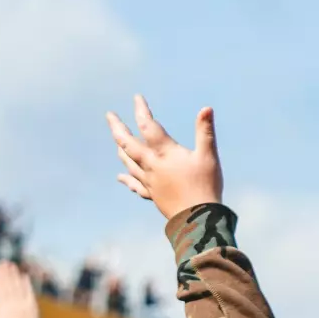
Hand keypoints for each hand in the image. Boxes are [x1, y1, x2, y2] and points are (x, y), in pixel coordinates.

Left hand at [107, 96, 222, 219]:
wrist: (198, 220)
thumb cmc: (205, 186)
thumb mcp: (208, 156)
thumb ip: (205, 131)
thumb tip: (207, 108)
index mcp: (163, 153)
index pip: (147, 125)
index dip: (141, 109)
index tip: (137, 97)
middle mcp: (151, 164)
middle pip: (127, 143)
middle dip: (117, 128)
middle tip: (110, 115)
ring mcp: (149, 181)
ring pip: (128, 162)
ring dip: (121, 149)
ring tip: (116, 140)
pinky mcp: (153, 195)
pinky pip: (136, 185)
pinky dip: (127, 180)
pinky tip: (120, 177)